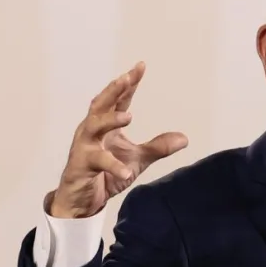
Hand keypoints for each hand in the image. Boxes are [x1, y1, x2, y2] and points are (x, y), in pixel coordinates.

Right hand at [49, 62, 187, 218]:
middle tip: (127, 77)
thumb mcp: (137, 160)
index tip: (140, 66)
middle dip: (114, 90)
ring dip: (110, 120)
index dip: (129, 83)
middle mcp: (92, 131)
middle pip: (101, 104)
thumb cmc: (105, 175)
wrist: (82, 200)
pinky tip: (126, 170)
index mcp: (106, 126)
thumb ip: (158, 147)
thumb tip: (184, 138)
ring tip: (129, 117)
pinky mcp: (80, 166)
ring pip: (93, 126)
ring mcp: (83, 147)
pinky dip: (113, 165)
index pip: (119, 100)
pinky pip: (97, 162)